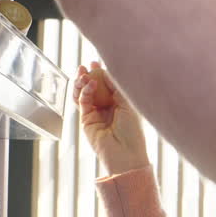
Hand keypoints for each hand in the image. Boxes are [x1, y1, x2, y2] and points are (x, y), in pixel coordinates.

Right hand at [74, 62, 148, 176]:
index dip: (101, 73)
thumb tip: (106, 71)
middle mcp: (107, 108)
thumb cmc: (133, 131)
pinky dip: (85, 92)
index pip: (107, 85)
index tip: (97, 62)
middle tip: (86, 66)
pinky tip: (90, 85)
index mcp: (119, 104)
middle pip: (93, 88)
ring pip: (84, 94)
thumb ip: (117, 87)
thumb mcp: (128, 104)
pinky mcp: (86, 121)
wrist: (125, 154)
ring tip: (83, 74)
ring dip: (82, 82)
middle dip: (88, 75)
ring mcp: (95, 114)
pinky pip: (83, 102)